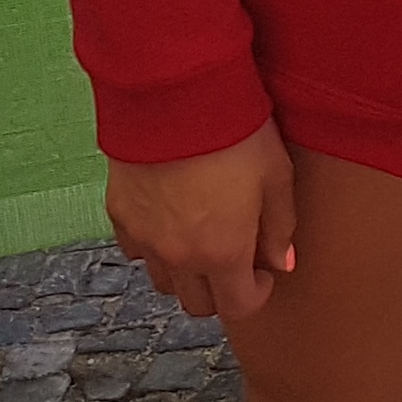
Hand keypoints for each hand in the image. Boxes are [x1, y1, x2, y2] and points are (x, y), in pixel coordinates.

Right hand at [104, 120, 296, 322]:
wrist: (174, 96)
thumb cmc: (236, 132)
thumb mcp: (276, 176)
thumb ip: (280, 227)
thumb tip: (282, 264)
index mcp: (222, 252)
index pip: (238, 306)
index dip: (256, 293)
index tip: (263, 271)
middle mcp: (178, 256)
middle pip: (196, 303)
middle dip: (220, 290)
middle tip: (236, 258)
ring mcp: (144, 239)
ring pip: (164, 282)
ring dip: (186, 272)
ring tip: (203, 237)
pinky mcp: (119, 215)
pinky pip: (136, 251)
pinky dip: (154, 247)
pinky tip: (171, 218)